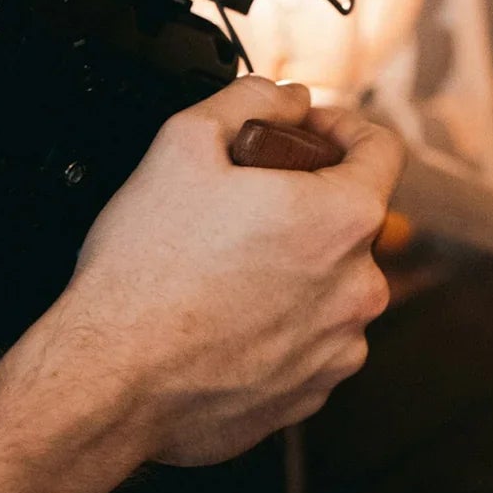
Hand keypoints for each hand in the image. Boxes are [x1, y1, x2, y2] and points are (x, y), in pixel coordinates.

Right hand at [44, 76, 404, 466]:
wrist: (111, 375)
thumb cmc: (147, 267)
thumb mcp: (183, 141)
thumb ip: (249, 99)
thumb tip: (287, 98)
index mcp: (342, 220)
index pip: (381, 149)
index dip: (337, 125)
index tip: (301, 130)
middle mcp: (357, 289)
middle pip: (350, 217)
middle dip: (304, 196)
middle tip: (242, 196)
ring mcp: (337, 349)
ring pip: (330, 280)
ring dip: (293, 261)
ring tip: (224, 259)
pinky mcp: (310, 393)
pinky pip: (309, 337)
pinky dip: (279, 318)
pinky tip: (224, 309)